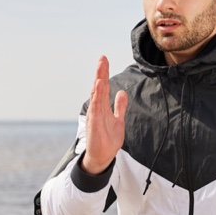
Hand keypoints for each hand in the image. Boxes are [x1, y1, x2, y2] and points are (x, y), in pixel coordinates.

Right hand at [82, 56, 127, 174]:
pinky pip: (96, 107)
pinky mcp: (94, 123)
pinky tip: (98, 86)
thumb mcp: (118, 120)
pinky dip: (97, 96)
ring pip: (96, 95)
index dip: (104, 74)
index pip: (103, 87)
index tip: (104, 60)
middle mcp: (97, 109)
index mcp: (102, 107)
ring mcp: (94, 115)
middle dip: (100, 73)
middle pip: (98, 88)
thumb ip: (120, 107)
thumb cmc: (107, 139)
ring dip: (98, 80)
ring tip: (101, 67)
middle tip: (102, 58)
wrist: (102, 156)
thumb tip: (122, 92)